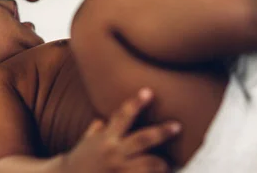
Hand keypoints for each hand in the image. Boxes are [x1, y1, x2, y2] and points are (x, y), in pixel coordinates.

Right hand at [63, 88, 179, 172]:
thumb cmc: (79, 161)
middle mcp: (113, 152)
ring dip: (161, 164)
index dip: (136, 103)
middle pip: (142, 139)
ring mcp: (118, 170)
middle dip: (161, 132)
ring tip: (169, 164)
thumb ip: (96, 131)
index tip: (149, 91)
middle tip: (177, 126)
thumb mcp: (86, 142)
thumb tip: (102, 120)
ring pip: (147, 164)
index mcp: (106, 138)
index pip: (122, 115)